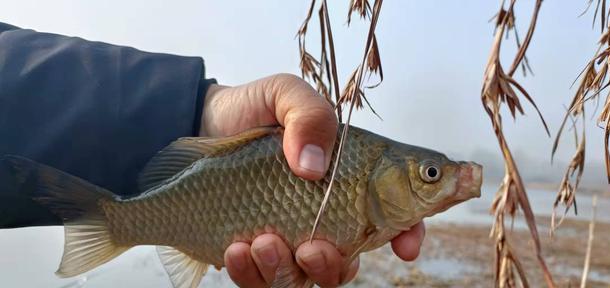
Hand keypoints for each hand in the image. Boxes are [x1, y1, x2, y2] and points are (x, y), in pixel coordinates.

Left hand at [200, 73, 425, 286]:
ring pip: (305, 279)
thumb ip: (309, 115)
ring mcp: (289, 237)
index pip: (395, 213)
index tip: (405, 247)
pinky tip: (234, 248)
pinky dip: (251, 273)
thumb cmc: (252, 107)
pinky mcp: (254, 253)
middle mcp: (324, 214)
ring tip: (260, 241)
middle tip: (310, 246)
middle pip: (348, 261)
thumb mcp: (284, 93)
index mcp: (348, 178)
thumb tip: (313, 167)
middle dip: (332, 265)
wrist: (199, 122)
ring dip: (285, 270)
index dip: (409, 233)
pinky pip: (262, 282)